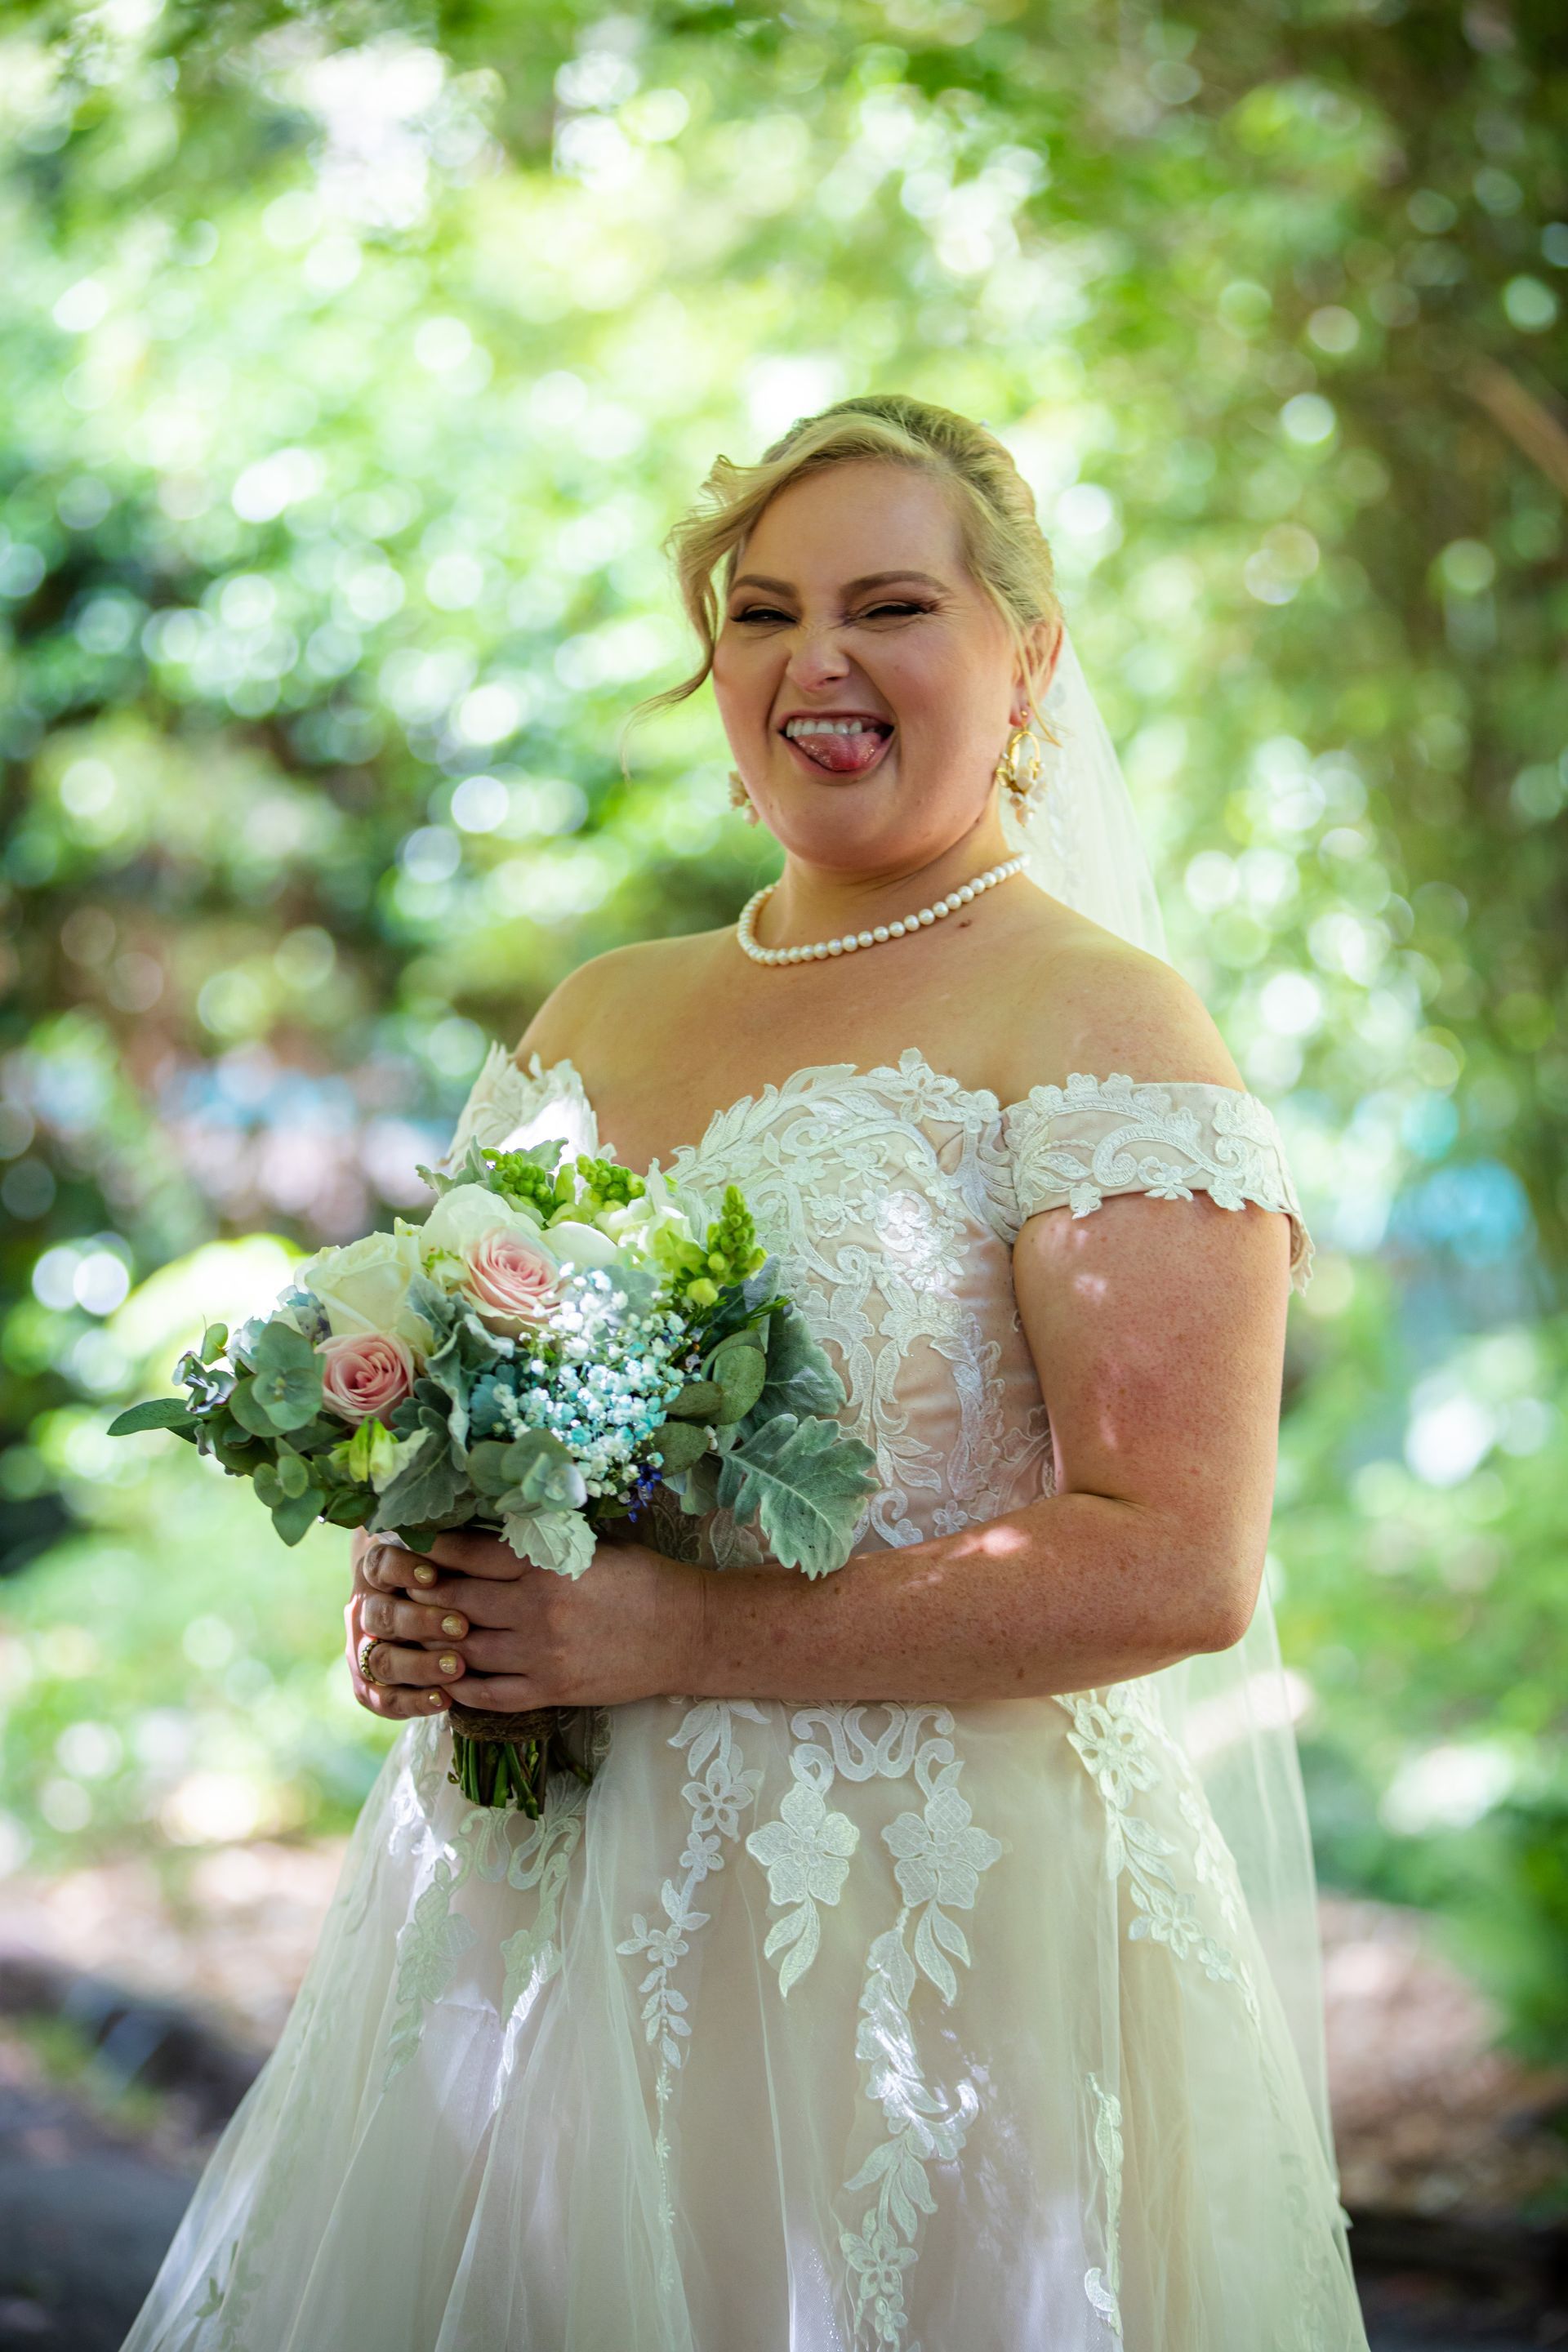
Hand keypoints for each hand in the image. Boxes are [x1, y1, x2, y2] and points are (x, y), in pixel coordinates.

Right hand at [345, 1527, 465, 1721]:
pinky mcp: (373, 1686)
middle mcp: (367, 1611)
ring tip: (457, 1666)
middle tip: (460, 1626)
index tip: (432, 1574)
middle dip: (421, 1621)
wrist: (429, 1613)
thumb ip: (459, 1550)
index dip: (402, 1570)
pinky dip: (413, 1701)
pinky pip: (385, 1700)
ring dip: (419, 1665)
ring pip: (382, 1660)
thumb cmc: (451, 1573)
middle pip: (382, 1616)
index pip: (380, 1566)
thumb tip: (490, 1534)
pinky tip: (444, 1699)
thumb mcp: (451, 1555)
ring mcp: (367, 1650)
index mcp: (378, 1572)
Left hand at [350, 1525, 707, 1711]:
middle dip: (419, 1593)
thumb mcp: (589, 1547)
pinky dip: (459, 1687)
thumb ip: (537, 1544)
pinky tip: (443, 1676)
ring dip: (430, 1641)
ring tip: (408, 1631)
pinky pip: (488, 1694)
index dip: (430, 1548)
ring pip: (462, 1649)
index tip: (406, 1542)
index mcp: (547, 1564)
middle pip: (454, 1602)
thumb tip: (480, 1534)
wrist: (687, 1632)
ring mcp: (541, 1654)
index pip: (468, 1553)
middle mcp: (537, 1609)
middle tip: (393, 1586)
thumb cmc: (640, 1579)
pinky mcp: (551, 1691)